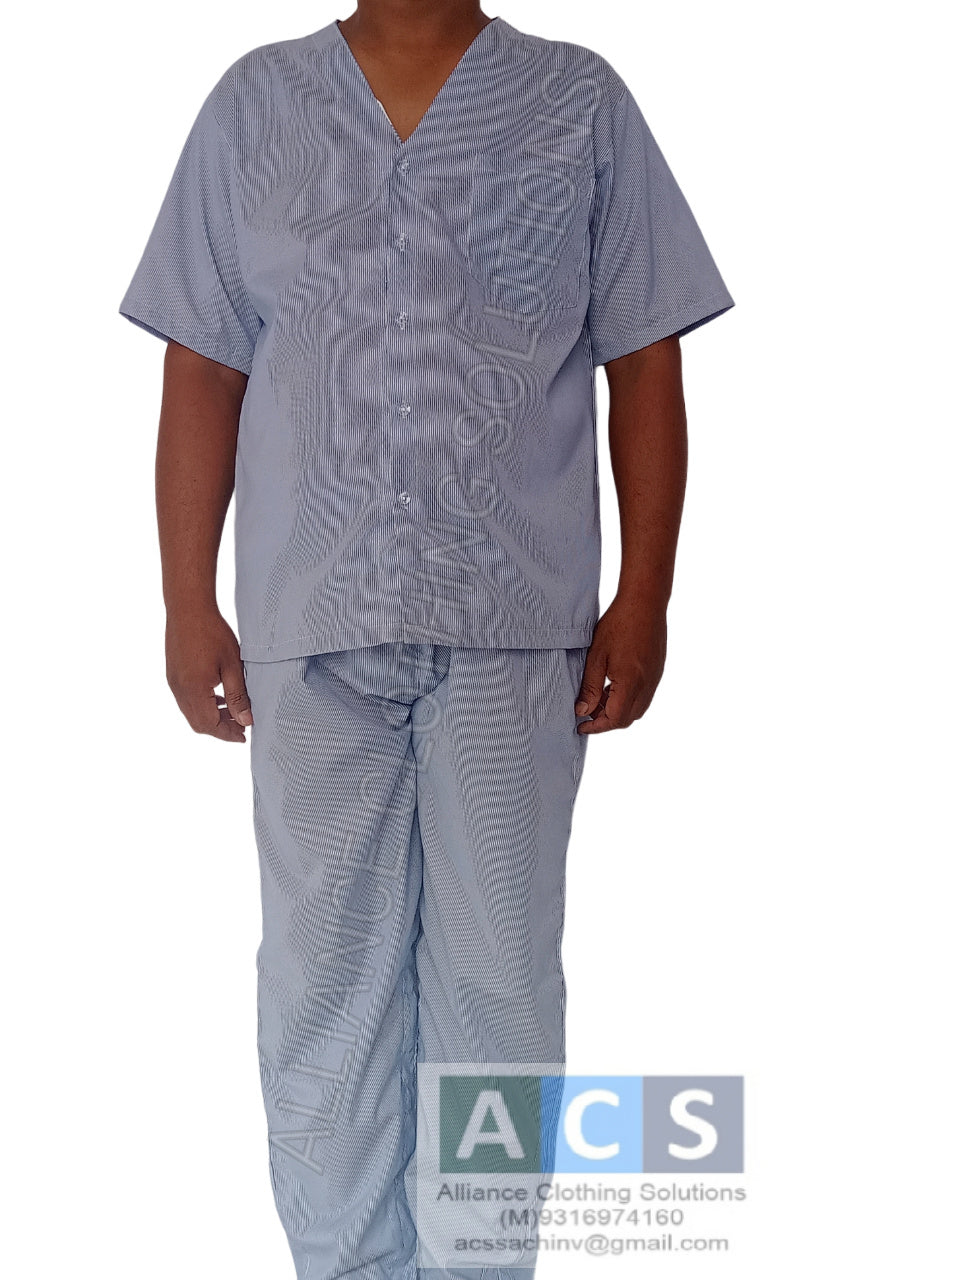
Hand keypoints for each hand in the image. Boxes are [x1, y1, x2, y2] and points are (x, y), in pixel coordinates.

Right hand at [165, 607, 252, 741]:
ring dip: (211, 718)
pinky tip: (217, 697)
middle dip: (220, 729)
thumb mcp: (233, 665)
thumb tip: (246, 721)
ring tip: (233, 712)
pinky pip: (185, 700)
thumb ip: (238, 696)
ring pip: (191, 713)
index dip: (228, 734)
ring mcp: (173, 683)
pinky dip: (202, 706)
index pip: (210, 725)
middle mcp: (180, 690)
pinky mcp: (172, 675)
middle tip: (241, 726)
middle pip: (198, 724)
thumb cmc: (212, 632)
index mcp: (194, 689)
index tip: (244, 735)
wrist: (188, 608)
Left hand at [575, 594, 666, 733]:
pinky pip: (644, 695)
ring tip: (596, 699)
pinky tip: (612, 686)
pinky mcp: (657, 670)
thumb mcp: (596, 656)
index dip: (596, 726)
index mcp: (631, 684)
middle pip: (627, 718)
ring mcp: (655, 679)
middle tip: (586, 713)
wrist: (645, 602)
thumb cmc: (619, 624)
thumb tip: (582, 710)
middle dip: (606, 721)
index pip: (615, 719)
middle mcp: (647, 685)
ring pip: (637, 709)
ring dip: (617, 710)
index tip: (581, 725)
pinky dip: (627, 699)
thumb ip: (589, 686)